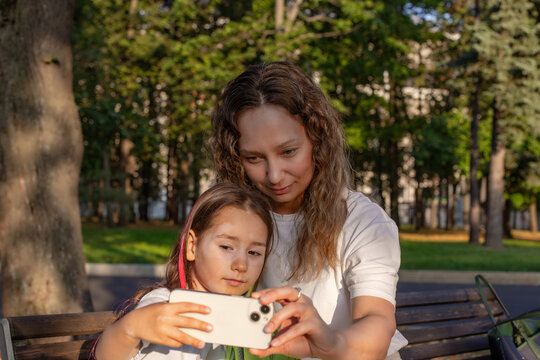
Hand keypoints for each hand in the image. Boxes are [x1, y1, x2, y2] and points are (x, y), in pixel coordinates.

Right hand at [96, 301, 213, 359]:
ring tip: (203, 343)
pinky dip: (181, 342)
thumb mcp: (162, 305)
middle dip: (200, 325)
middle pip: (187, 322)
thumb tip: (195, 313)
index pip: (186, 306)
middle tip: (211, 328)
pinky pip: (175, 343)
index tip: (209, 310)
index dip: (198, 307)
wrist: (133, 323)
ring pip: (182, 336)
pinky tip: (187, 342)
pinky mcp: (160, 340)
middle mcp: (166, 318)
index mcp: (167, 306)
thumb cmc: (152, 312)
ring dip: (194, 340)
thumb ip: (176, 307)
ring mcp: (163, 330)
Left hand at [250, 287, 342, 358]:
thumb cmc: (303, 339)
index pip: (278, 292)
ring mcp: (309, 312)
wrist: (324, 348)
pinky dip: (286, 335)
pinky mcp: (315, 323)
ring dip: (277, 317)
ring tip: (267, 329)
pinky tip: (276, 342)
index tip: (254, 296)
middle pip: (287, 291)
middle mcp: (301, 303)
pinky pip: (299, 327)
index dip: (267, 291)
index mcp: (292, 303)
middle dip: (273, 294)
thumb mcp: (281, 343)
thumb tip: (252, 349)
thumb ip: (267, 345)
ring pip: (292, 308)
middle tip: (261, 301)